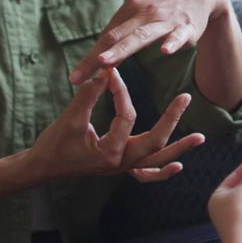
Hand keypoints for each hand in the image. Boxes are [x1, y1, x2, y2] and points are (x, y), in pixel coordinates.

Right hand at [21, 68, 204, 182]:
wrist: (41, 169)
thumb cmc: (53, 144)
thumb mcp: (70, 117)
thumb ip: (90, 94)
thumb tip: (107, 68)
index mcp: (109, 152)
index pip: (125, 116)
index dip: (120, 91)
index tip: (112, 72)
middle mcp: (120, 163)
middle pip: (155, 142)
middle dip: (172, 120)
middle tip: (185, 98)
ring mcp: (122, 168)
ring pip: (156, 160)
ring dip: (179, 149)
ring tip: (200, 138)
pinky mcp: (120, 167)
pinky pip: (145, 174)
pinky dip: (162, 171)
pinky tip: (177, 166)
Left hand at [69, 0, 228, 84]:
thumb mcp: (142, 3)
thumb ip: (124, 26)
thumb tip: (102, 50)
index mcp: (131, 8)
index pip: (106, 36)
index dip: (89, 58)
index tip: (75, 78)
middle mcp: (145, 13)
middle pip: (117, 36)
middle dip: (97, 57)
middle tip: (79, 76)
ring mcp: (166, 19)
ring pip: (142, 36)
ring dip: (122, 49)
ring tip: (105, 62)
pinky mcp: (188, 26)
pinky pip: (179, 35)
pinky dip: (172, 42)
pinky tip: (165, 51)